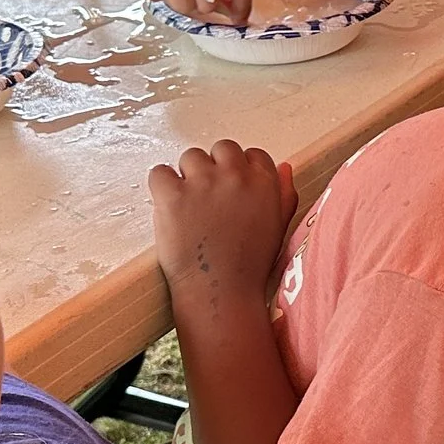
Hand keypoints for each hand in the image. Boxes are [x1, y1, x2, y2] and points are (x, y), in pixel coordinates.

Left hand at [149, 141, 297, 308]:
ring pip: (190, 157)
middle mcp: (235, 175)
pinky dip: (161, 186)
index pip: (252, 154)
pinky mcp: (173, 195)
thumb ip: (283, 193)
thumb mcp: (278, 227)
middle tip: (208, 197)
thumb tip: (284, 167)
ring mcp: (203, 183)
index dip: (239, 171)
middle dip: (214, 168)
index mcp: (264, 182)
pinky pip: (159, 172)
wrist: (220, 293)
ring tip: (188, 205)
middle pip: (222, 149)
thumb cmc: (249, 266)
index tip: (231, 190)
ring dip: (188, 176)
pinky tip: (169, 205)